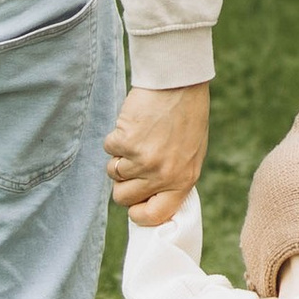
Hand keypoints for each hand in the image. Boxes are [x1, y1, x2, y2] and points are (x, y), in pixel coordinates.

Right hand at [106, 83, 209, 225]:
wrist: (178, 82)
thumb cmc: (186, 115)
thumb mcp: (190, 153)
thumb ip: (173, 177)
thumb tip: (151, 197)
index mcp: (183, 180)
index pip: (156, 216)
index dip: (139, 215)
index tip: (135, 206)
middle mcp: (163, 175)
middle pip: (124, 198)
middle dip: (123, 183)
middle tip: (132, 163)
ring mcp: (143, 160)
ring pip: (113, 173)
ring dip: (119, 156)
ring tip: (138, 137)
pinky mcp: (126, 142)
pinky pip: (108, 149)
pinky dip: (115, 137)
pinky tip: (133, 123)